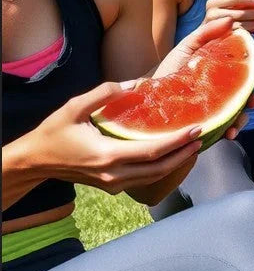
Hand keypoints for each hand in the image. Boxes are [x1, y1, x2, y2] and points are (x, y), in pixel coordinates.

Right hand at [26, 82, 204, 194]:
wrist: (35, 162)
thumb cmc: (54, 132)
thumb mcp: (75, 107)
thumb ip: (105, 93)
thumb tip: (136, 84)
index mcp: (107, 155)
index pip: (153, 151)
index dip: (178, 141)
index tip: (197, 129)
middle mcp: (114, 175)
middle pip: (159, 168)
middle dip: (184, 154)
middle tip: (203, 137)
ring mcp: (113, 184)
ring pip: (154, 177)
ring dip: (176, 163)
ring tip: (193, 145)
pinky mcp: (113, 186)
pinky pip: (144, 179)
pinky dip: (161, 168)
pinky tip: (172, 155)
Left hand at [154, 17, 253, 139]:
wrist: (146, 95)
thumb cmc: (169, 69)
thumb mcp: (187, 47)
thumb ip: (207, 33)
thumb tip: (231, 19)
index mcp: (218, 77)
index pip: (240, 80)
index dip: (250, 83)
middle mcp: (218, 94)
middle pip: (242, 99)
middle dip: (249, 102)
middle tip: (252, 102)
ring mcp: (211, 110)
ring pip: (234, 117)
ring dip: (240, 122)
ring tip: (235, 127)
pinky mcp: (202, 125)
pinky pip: (220, 130)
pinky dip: (226, 132)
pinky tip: (226, 135)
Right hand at [202, 0, 253, 33]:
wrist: (206, 39)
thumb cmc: (222, 21)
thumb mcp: (229, 10)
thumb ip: (244, 4)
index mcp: (212, 3)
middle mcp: (210, 13)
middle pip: (236, 11)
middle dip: (252, 12)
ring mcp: (212, 27)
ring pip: (237, 23)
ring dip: (252, 21)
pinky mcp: (217, 37)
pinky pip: (235, 32)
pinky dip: (248, 29)